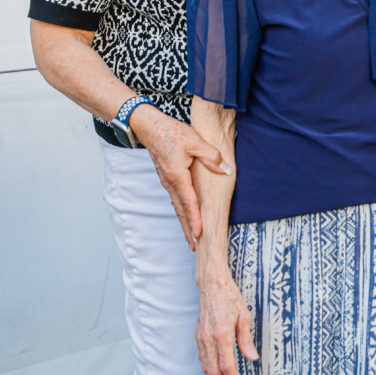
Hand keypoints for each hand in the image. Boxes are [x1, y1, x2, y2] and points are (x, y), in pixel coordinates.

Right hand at [130, 105, 229, 248]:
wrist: (149, 127)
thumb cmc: (172, 132)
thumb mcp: (195, 141)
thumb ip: (211, 157)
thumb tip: (226, 171)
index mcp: (177, 175)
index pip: (189, 202)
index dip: (195, 219)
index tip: (199, 234)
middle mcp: (170, 182)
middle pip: (181, 211)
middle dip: (187, 229)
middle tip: (194, 247)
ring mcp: (167, 181)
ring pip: (177, 206)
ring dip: (184, 222)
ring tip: (191, 238)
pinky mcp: (167, 178)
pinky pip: (175, 199)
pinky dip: (181, 211)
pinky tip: (186, 216)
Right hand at [195, 275, 257, 374]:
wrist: (212, 284)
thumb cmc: (230, 297)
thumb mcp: (244, 316)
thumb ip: (246, 340)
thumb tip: (252, 357)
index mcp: (222, 334)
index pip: (226, 365)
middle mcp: (209, 338)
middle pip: (213, 370)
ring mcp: (201, 337)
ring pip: (205, 365)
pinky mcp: (198, 335)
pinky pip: (202, 357)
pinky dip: (208, 367)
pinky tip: (216, 369)